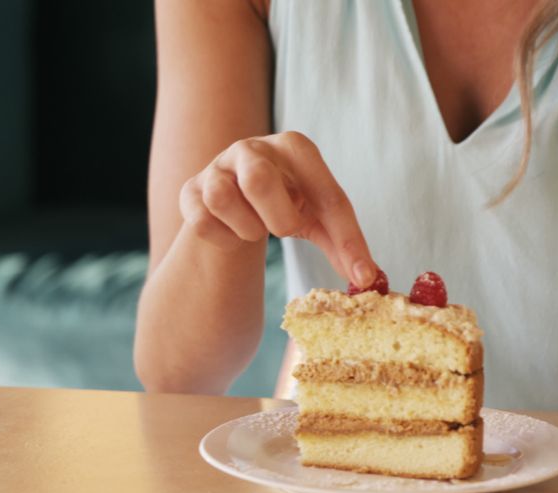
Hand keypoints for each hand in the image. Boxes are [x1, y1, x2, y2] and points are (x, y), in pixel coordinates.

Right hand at [179, 131, 377, 286]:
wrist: (238, 198)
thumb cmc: (286, 203)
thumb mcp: (318, 218)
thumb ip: (343, 244)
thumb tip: (366, 279)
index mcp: (295, 148)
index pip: (327, 194)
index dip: (348, 239)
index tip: (362, 274)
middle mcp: (252, 148)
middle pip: (258, 179)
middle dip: (278, 218)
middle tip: (285, 229)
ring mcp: (217, 167)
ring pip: (222, 199)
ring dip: (247, 228)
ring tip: (256, 226)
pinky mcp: (191, 190)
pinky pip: (203, 221)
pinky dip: (224, 239)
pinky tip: (233, 231)